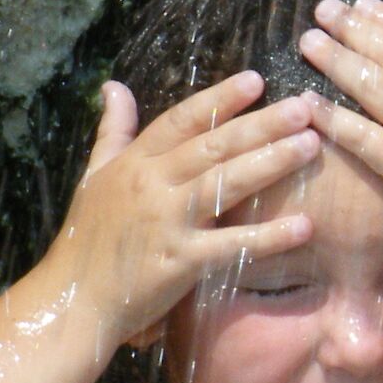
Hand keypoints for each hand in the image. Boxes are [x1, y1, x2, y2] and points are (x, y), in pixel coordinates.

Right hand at [45, 74, 319, 346]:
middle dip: (260, 125)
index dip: (219, 99)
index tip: (257, 80)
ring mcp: (166, 222)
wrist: (72, 301)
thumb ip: (113, 132)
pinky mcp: (180, 261)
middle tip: (303, 107)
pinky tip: (305, 226)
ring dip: (271, 163)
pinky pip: (232, 245)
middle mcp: (150, 185)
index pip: (181, 120)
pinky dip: (268, 237)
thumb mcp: (94, 177)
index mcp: (133, 163)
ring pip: (225, 183)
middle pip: (212, 146)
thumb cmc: (88, 239)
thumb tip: (114, 86)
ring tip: (311, 146)